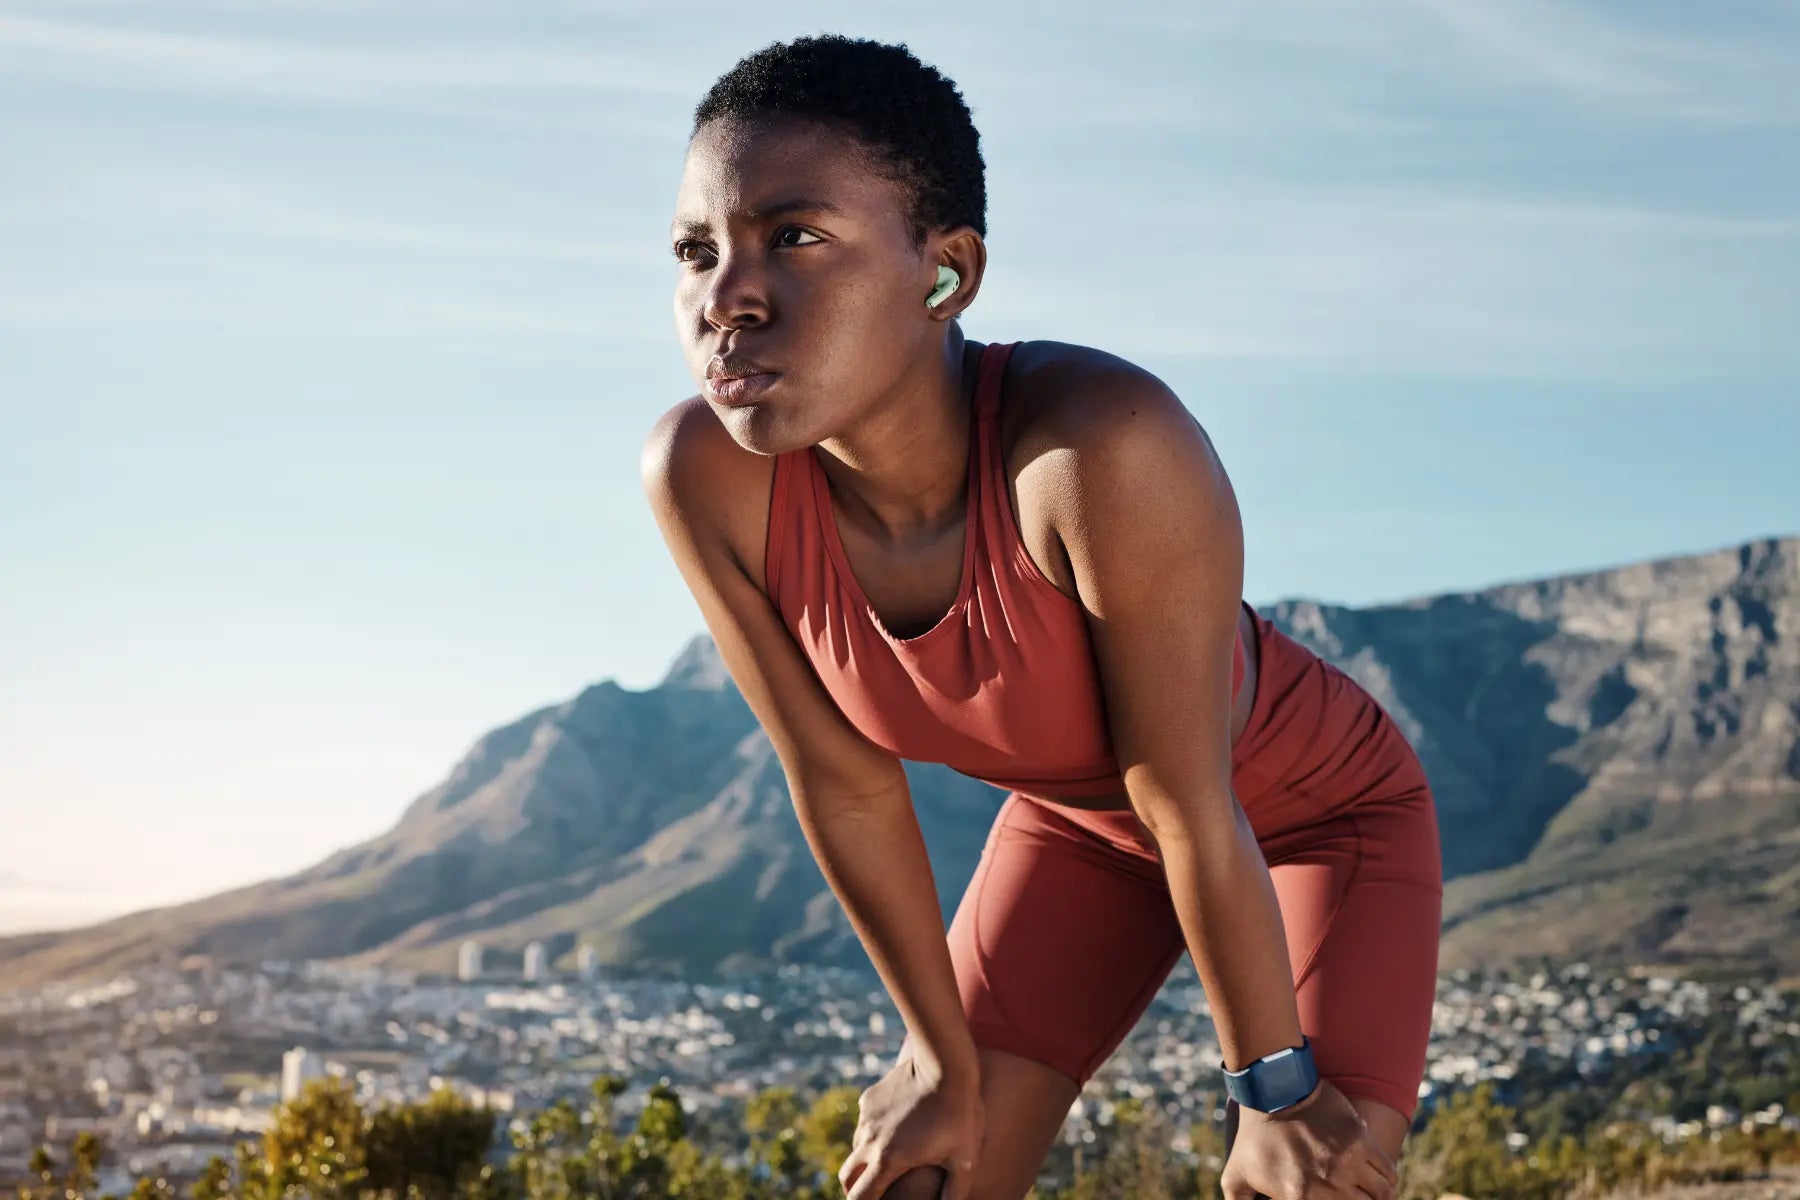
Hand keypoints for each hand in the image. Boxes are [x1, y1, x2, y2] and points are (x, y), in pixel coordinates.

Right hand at [838, 1054, 982, 1199]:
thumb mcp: (964, 1160)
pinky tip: (894, 1128)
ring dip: (864, 1160)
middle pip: (847, 1176)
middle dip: (855, 1190)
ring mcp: (867, 1117)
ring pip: (856, 1147)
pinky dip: (872, 1133)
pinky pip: (864, 1122)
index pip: (860, 1198)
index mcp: (888, 1160)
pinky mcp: (870, 1097)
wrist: (945, 1063)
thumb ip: (955, 1193)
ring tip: (886, 1162)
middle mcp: (869, 1140)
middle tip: (871, 1194)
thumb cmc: (959, 1115)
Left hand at [1222, 1079, 1398, 1199]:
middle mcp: (1327, 1185)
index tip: (1337, 1198)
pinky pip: (1387, 1171)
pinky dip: (1389, 1180)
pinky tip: (1383, 1181)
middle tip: (1355, 1196)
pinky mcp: (1360, 1141)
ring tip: (1372, 1195)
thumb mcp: (1235, 1178)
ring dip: (1378, 1197)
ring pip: (1380, 1195)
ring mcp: (1346, 1163)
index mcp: (1298, 1198)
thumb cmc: (1254, 1137)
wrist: (1272, 1092)